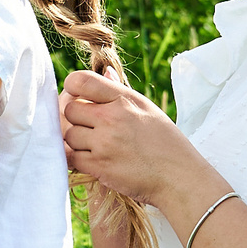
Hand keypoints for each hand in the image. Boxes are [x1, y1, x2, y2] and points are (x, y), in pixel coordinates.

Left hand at [61, 70, 201, 207]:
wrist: (177, 176)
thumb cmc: (164, 142)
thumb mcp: (146, 108)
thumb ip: (120, 91)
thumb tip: (105, 71)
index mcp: (124, 99)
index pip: (82, 81)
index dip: (72, 87)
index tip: (76, 96)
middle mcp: (111, 118)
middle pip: (70, 110)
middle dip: (76, 119)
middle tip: (90, 128)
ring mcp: (104, 143)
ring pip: (69, 136)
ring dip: (77, 142)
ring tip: (97, 147)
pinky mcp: (99, 166)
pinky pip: (72, 158)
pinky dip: (78, 160)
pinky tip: (94, 161)